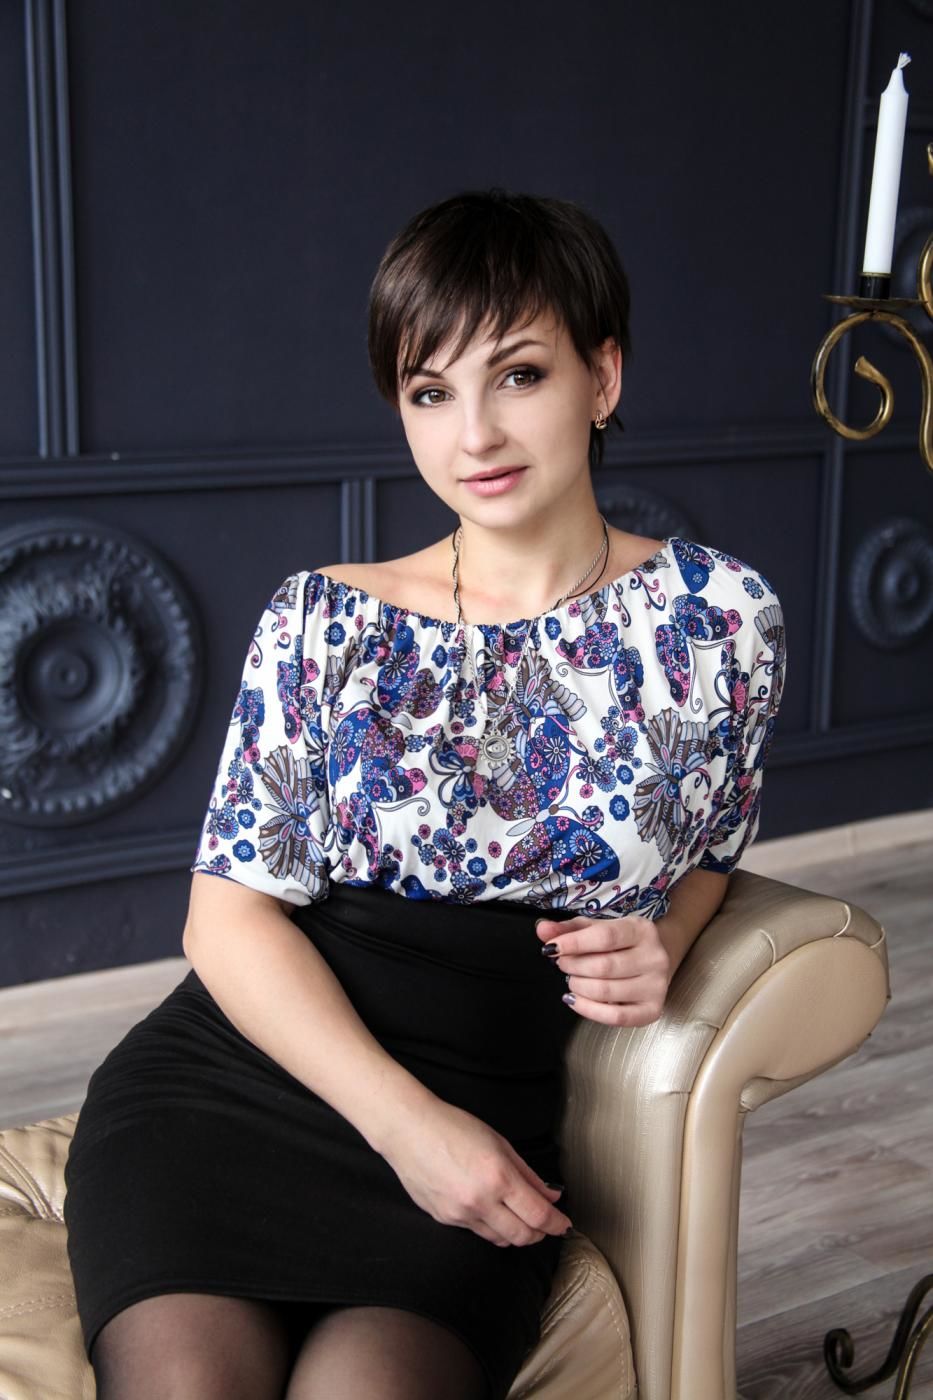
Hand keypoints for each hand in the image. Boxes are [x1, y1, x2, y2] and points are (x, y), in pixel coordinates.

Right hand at [378, 1097, 571, 1248]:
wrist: (408, 1130)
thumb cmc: (453, 1127)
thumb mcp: (499, 1143)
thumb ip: (527, 1174)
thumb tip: (551, 1195)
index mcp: (498, 1177)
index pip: (538, 1215)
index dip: (556, 1223)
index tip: (564, 1224)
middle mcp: (480, 1202)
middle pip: (522, 1236)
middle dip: (540, 1233)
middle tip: (546, 1225)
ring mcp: (460, 1214)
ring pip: (500, 1239)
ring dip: (516, 1233)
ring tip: (521, 1218)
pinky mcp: (444, 1219)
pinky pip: (476, 1231)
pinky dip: (491, 1226)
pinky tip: (491, 1210)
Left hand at [536, 912, 670, 1025]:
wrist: (656, 961)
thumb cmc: (622, 944)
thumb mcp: (598, 929)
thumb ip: (570, 928)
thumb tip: (543, 929)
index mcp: (642, 930)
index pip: (605, 937)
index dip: (574, 943)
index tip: (552, 948)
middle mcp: (654, 958)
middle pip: (604, 966)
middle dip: (573, 966)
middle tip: (562, 963)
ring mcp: (655, 986)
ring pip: (606, 991)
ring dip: (578, 986)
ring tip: (572, 979)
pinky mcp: (652, 1010)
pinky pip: (616, 1017)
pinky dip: (588, 1010)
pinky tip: (575, 999)